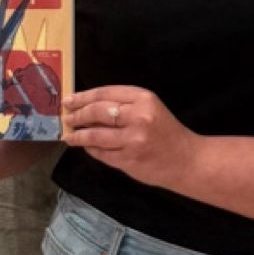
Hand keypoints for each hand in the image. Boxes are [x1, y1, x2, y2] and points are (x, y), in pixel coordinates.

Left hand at [62, 86, 197, 191]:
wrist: (187, 161)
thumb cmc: (166, 132)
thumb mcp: (150, 108)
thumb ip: (123, 104)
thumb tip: (87, 105)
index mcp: (144, 99)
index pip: (105, 93)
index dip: (83, 96)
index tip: (69, 100)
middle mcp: (138, 117)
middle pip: (97, 112)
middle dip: (77, 115)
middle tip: (66, 117)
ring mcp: (133, 140)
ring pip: (95, 135)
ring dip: (78, 135)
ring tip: (69, 136)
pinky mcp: (128, 160)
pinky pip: (101, 153)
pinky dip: (91, 149)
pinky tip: (86, 147)